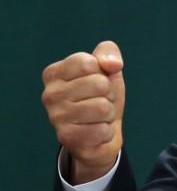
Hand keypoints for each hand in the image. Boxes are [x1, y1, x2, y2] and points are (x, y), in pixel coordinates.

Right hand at [41, 41, 125, 183]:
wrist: (102, 132)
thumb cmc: (102, 96)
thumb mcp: (107, 68)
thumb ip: (108, 53)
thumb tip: (113, 64)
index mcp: (54, 73)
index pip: (88, 62)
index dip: (103, 72)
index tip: (97, 80)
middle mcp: (50, 94)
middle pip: (98, 84)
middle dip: (108, 93)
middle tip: (99, 100)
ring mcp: (56, 117)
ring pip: (102, 107)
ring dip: (108, 113)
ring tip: (98, 116)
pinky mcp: (66, 137)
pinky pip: (102, 129)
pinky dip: (105, 131)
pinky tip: (94, 130)